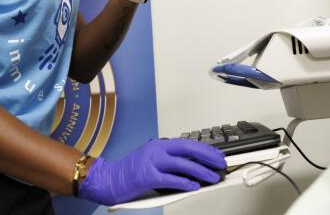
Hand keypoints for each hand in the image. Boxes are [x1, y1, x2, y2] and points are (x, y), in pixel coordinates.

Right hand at [78, 138, 224, 204]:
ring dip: (201, 172)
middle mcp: (156, 150)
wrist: (108, 179)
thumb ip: (169, 161)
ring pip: (183, 165)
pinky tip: (194, 186)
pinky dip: (184, 182)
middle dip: (208, 156)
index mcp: (159, 145)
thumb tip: (193, 166)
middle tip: (221, 163)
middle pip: (188, 149)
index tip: (217, 155)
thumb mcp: (151, 160)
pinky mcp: (147, 176)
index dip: (205, 149)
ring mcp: (151, 162)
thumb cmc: (130, 172)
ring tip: (213, 177)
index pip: (188, 143)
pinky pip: (170, 179)